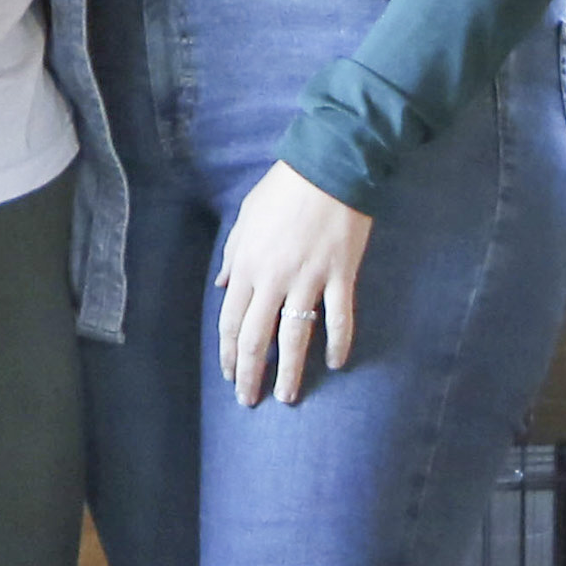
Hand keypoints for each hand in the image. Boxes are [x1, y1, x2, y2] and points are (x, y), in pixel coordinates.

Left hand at [214, 162, 373, 407]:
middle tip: (250, 400)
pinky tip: (337, 364)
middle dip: (250, 374)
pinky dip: (338, 344)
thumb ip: (233, 254)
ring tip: (287, 396)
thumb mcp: (246, 217)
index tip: (230, 375)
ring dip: (288, 371)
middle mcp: (274, 279)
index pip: (231, 322)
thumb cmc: (285, 189)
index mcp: (248, 265)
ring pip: (295, 337)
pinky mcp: (341, 276)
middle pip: (256, 338)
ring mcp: (309, 279)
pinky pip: (339, 319)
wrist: (330, 165)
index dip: (228, 354)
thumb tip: (223, 286)